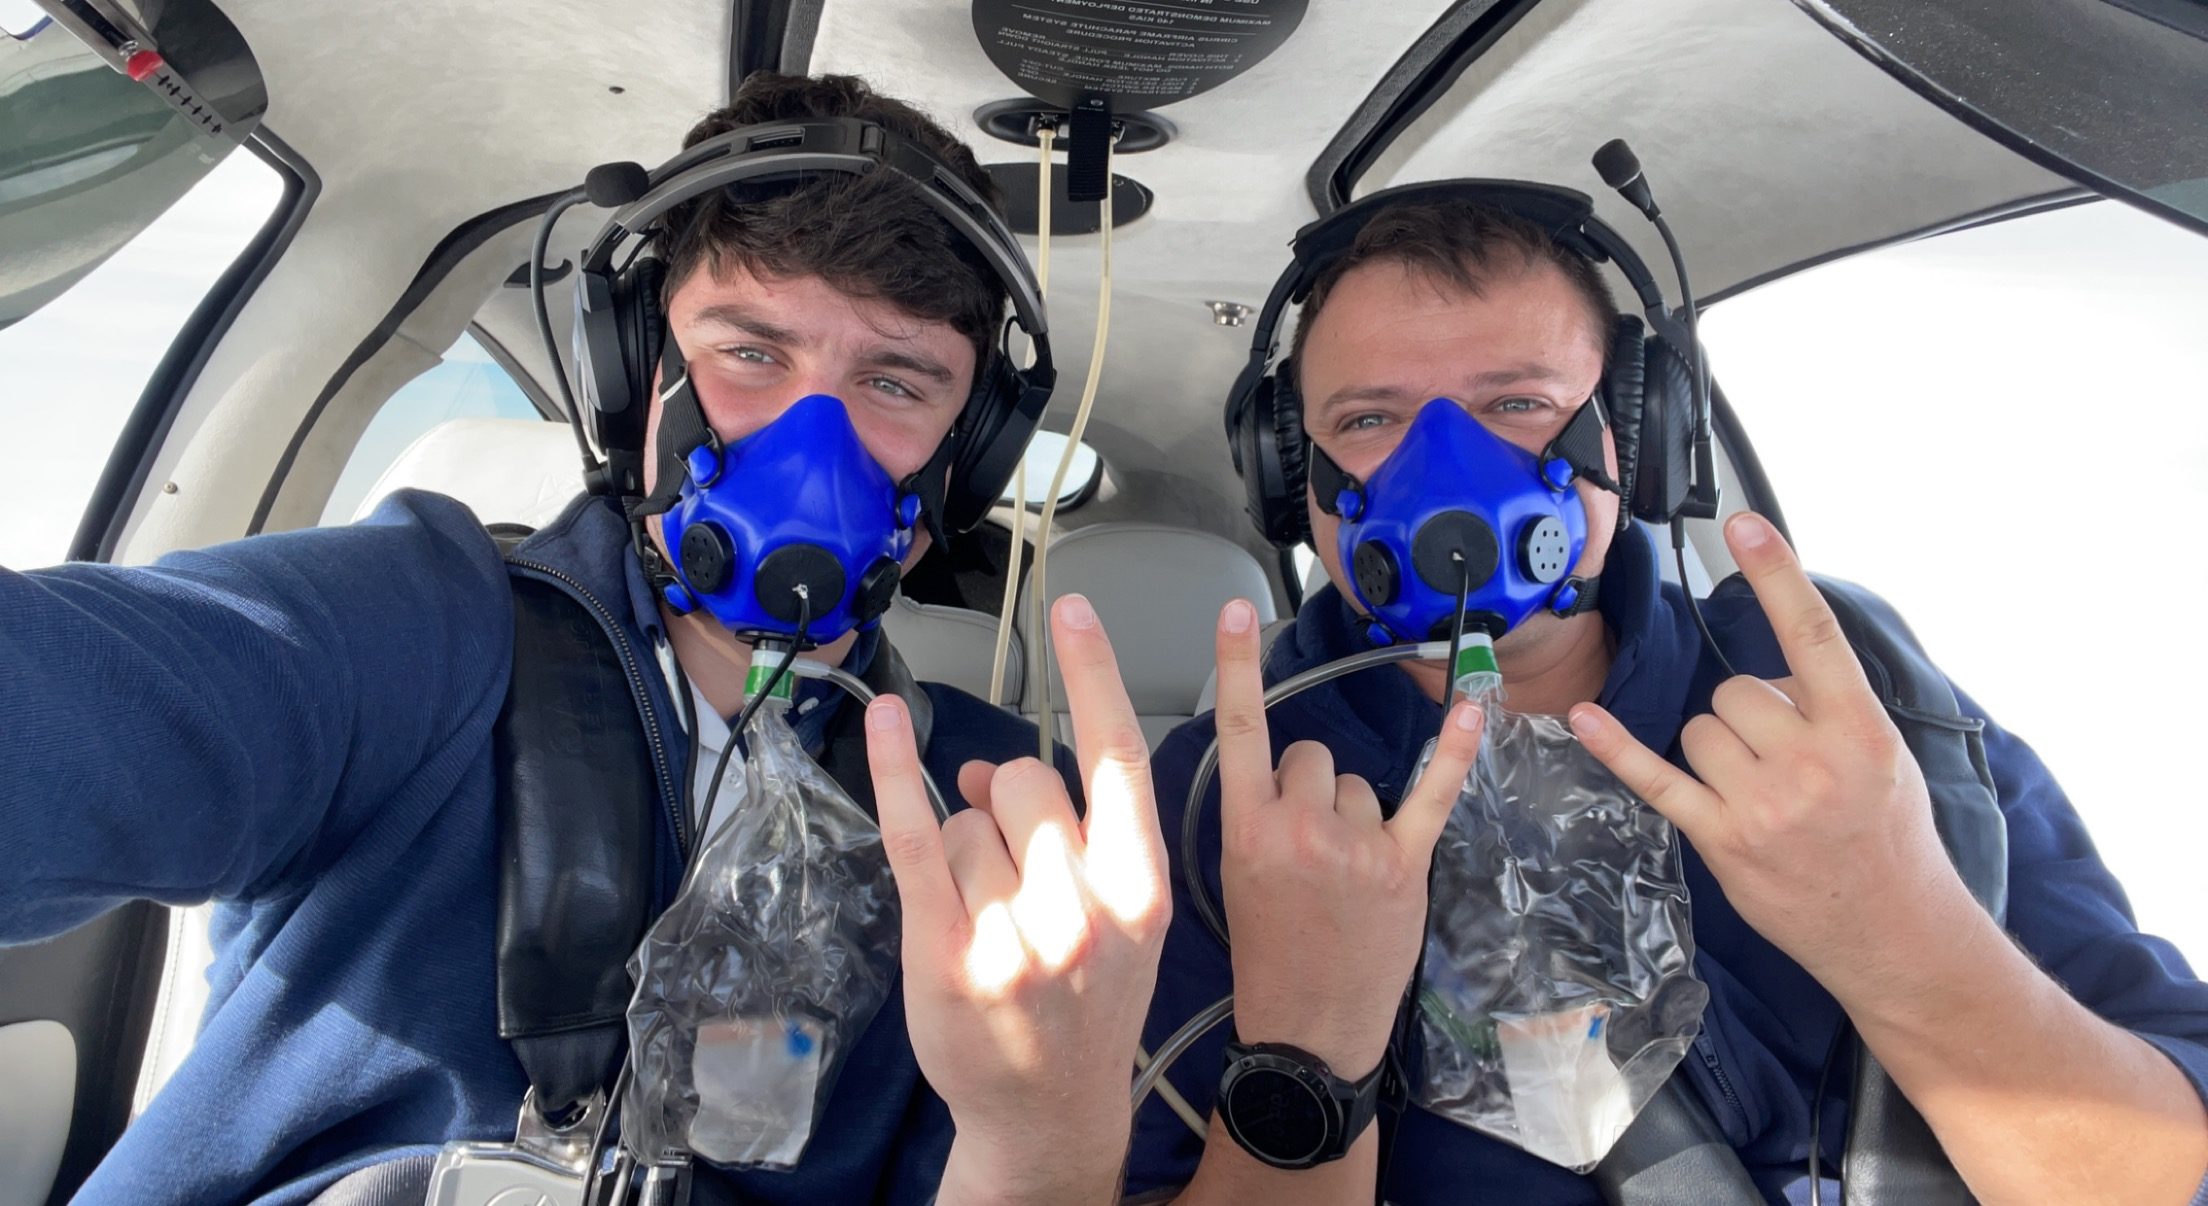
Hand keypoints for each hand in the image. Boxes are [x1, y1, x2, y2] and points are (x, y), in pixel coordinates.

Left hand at [865, 593, 1168, 1205]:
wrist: (1053, 1112)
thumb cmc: (1091, 1007)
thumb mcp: (1117, 918)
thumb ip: (1077, 833)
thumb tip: (995, 773)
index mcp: (1141, 887)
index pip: (1120, 754)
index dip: (1096, 672)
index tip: (1074, 607)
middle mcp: (1083, 906)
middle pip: (1027, 781)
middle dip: (1010, 805)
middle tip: (1017, 870)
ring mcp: (1011, 933)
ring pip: (969, 819)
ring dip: (967, 848)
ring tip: (990, 916)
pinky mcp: (944, 950)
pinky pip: (912, 834)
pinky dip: (894, 771)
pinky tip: (885, 726)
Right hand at [1211, 597, 1483, 1078]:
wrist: (1308, 1028)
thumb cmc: (1267, 957)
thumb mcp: (1234, 879)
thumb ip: (1255, 816)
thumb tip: (1284, 774)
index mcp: (1245, 830)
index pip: (1239, 730)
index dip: (1236, 665)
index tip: (1235, 611)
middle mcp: (1300, 828)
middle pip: (1311, 757)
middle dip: (1310, 786)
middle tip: (1306, 844)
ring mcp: (1357, 846)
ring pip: (1360, 783)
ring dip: (1355, 813)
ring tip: (1343, 871)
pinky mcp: (1404, 864)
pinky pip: (1432, 792)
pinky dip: (1457, 750)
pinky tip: (1476, 709)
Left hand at [1566, 512, 1973, 991]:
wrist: (1896, 932)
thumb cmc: (1889, 836)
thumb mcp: (1885, 758)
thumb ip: (1831, 707)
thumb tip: (1772, 671)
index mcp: (1860, 730)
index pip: (1811, 636)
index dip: (1776, 575)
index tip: (1742, 524)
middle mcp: (1812, 762)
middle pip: (1735, 691)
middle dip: (1749, 715)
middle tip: (1784, 761)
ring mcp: (1764, 804)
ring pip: (1700, 729)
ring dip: (1718, 750)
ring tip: (1763, 792)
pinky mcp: (1723, 839)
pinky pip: (1656, 778)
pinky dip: (1618, 747)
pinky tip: (1586, 717)